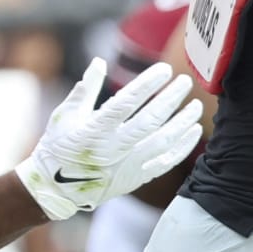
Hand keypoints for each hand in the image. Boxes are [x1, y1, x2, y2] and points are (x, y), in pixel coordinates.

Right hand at [15, 60, 204, 220]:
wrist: (56, 189)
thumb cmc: (58, 146)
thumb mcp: (63, 115)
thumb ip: (85, 89)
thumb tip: (99, 61)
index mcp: (93, 130)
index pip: (125, 103)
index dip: (147, 85)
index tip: (165, 70)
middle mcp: (112, 149)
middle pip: (150, 121)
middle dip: (171, 99)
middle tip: (185, 81)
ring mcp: (126, 166)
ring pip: (163, 142)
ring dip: (183, 122)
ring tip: (196, 105)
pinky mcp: (135, 178)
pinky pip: (166, 162)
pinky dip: (183, 146)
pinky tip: (194, 130)